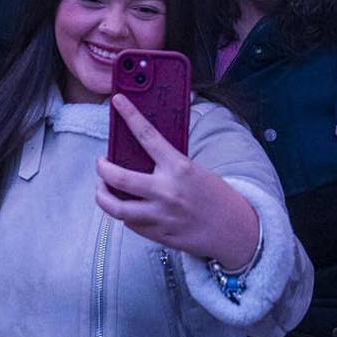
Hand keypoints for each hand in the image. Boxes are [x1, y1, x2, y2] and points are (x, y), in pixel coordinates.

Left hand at [95, 93, 258, 269]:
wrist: (235, 230)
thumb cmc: (215, 196)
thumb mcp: (194, 170)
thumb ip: (168, 163)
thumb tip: (141, 153)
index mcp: (179, 167)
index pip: (147, 135)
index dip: (130, 115)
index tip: (117, 101)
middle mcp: (166, 191)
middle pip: (119, 177)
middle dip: (102, 168)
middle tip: (101, 162)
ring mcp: (160, 215)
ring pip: (116, 207)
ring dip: (103, 195)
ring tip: (103, 187)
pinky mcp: (158, 235)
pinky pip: (131, 223)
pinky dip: (125, 212)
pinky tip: (127, 206)